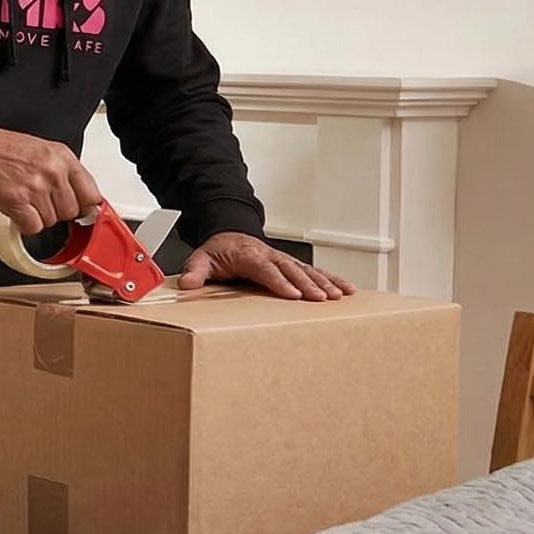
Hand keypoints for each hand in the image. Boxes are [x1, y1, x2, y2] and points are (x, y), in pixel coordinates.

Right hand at [0, 125, 105, 234]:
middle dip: (55, 211)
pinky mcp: (17, 200)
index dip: (85, 208)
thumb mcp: (42, 150)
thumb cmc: (2, 149)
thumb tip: (80, 198)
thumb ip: (64, 173)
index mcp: (62, 157)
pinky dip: (23, 224)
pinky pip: (32, 227)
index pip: (91, 194)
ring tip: (22, 200)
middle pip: (70, 212)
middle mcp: (52, 171)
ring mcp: (35, 186)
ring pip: (50, 221)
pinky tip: (15, 209)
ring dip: (36, 217)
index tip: (81, 214)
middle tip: (38, 201)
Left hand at [180, 232, 353, 301]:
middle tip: (321, 298)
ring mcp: (284, 259)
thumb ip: (195, 271)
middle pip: (292, 270)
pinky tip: (347, 288)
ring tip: (340, 295)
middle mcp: (271, 255)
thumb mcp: (201, 258)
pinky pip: (315, 271)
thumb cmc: (218, 251)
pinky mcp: (293, 264)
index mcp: (249, 255)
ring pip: (308, 270)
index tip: (293, 294)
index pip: (266, 270)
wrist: (229, 235)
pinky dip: (332, 278)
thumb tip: (187, 283)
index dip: (280, 282)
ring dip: (325, 282)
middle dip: (308, 284)